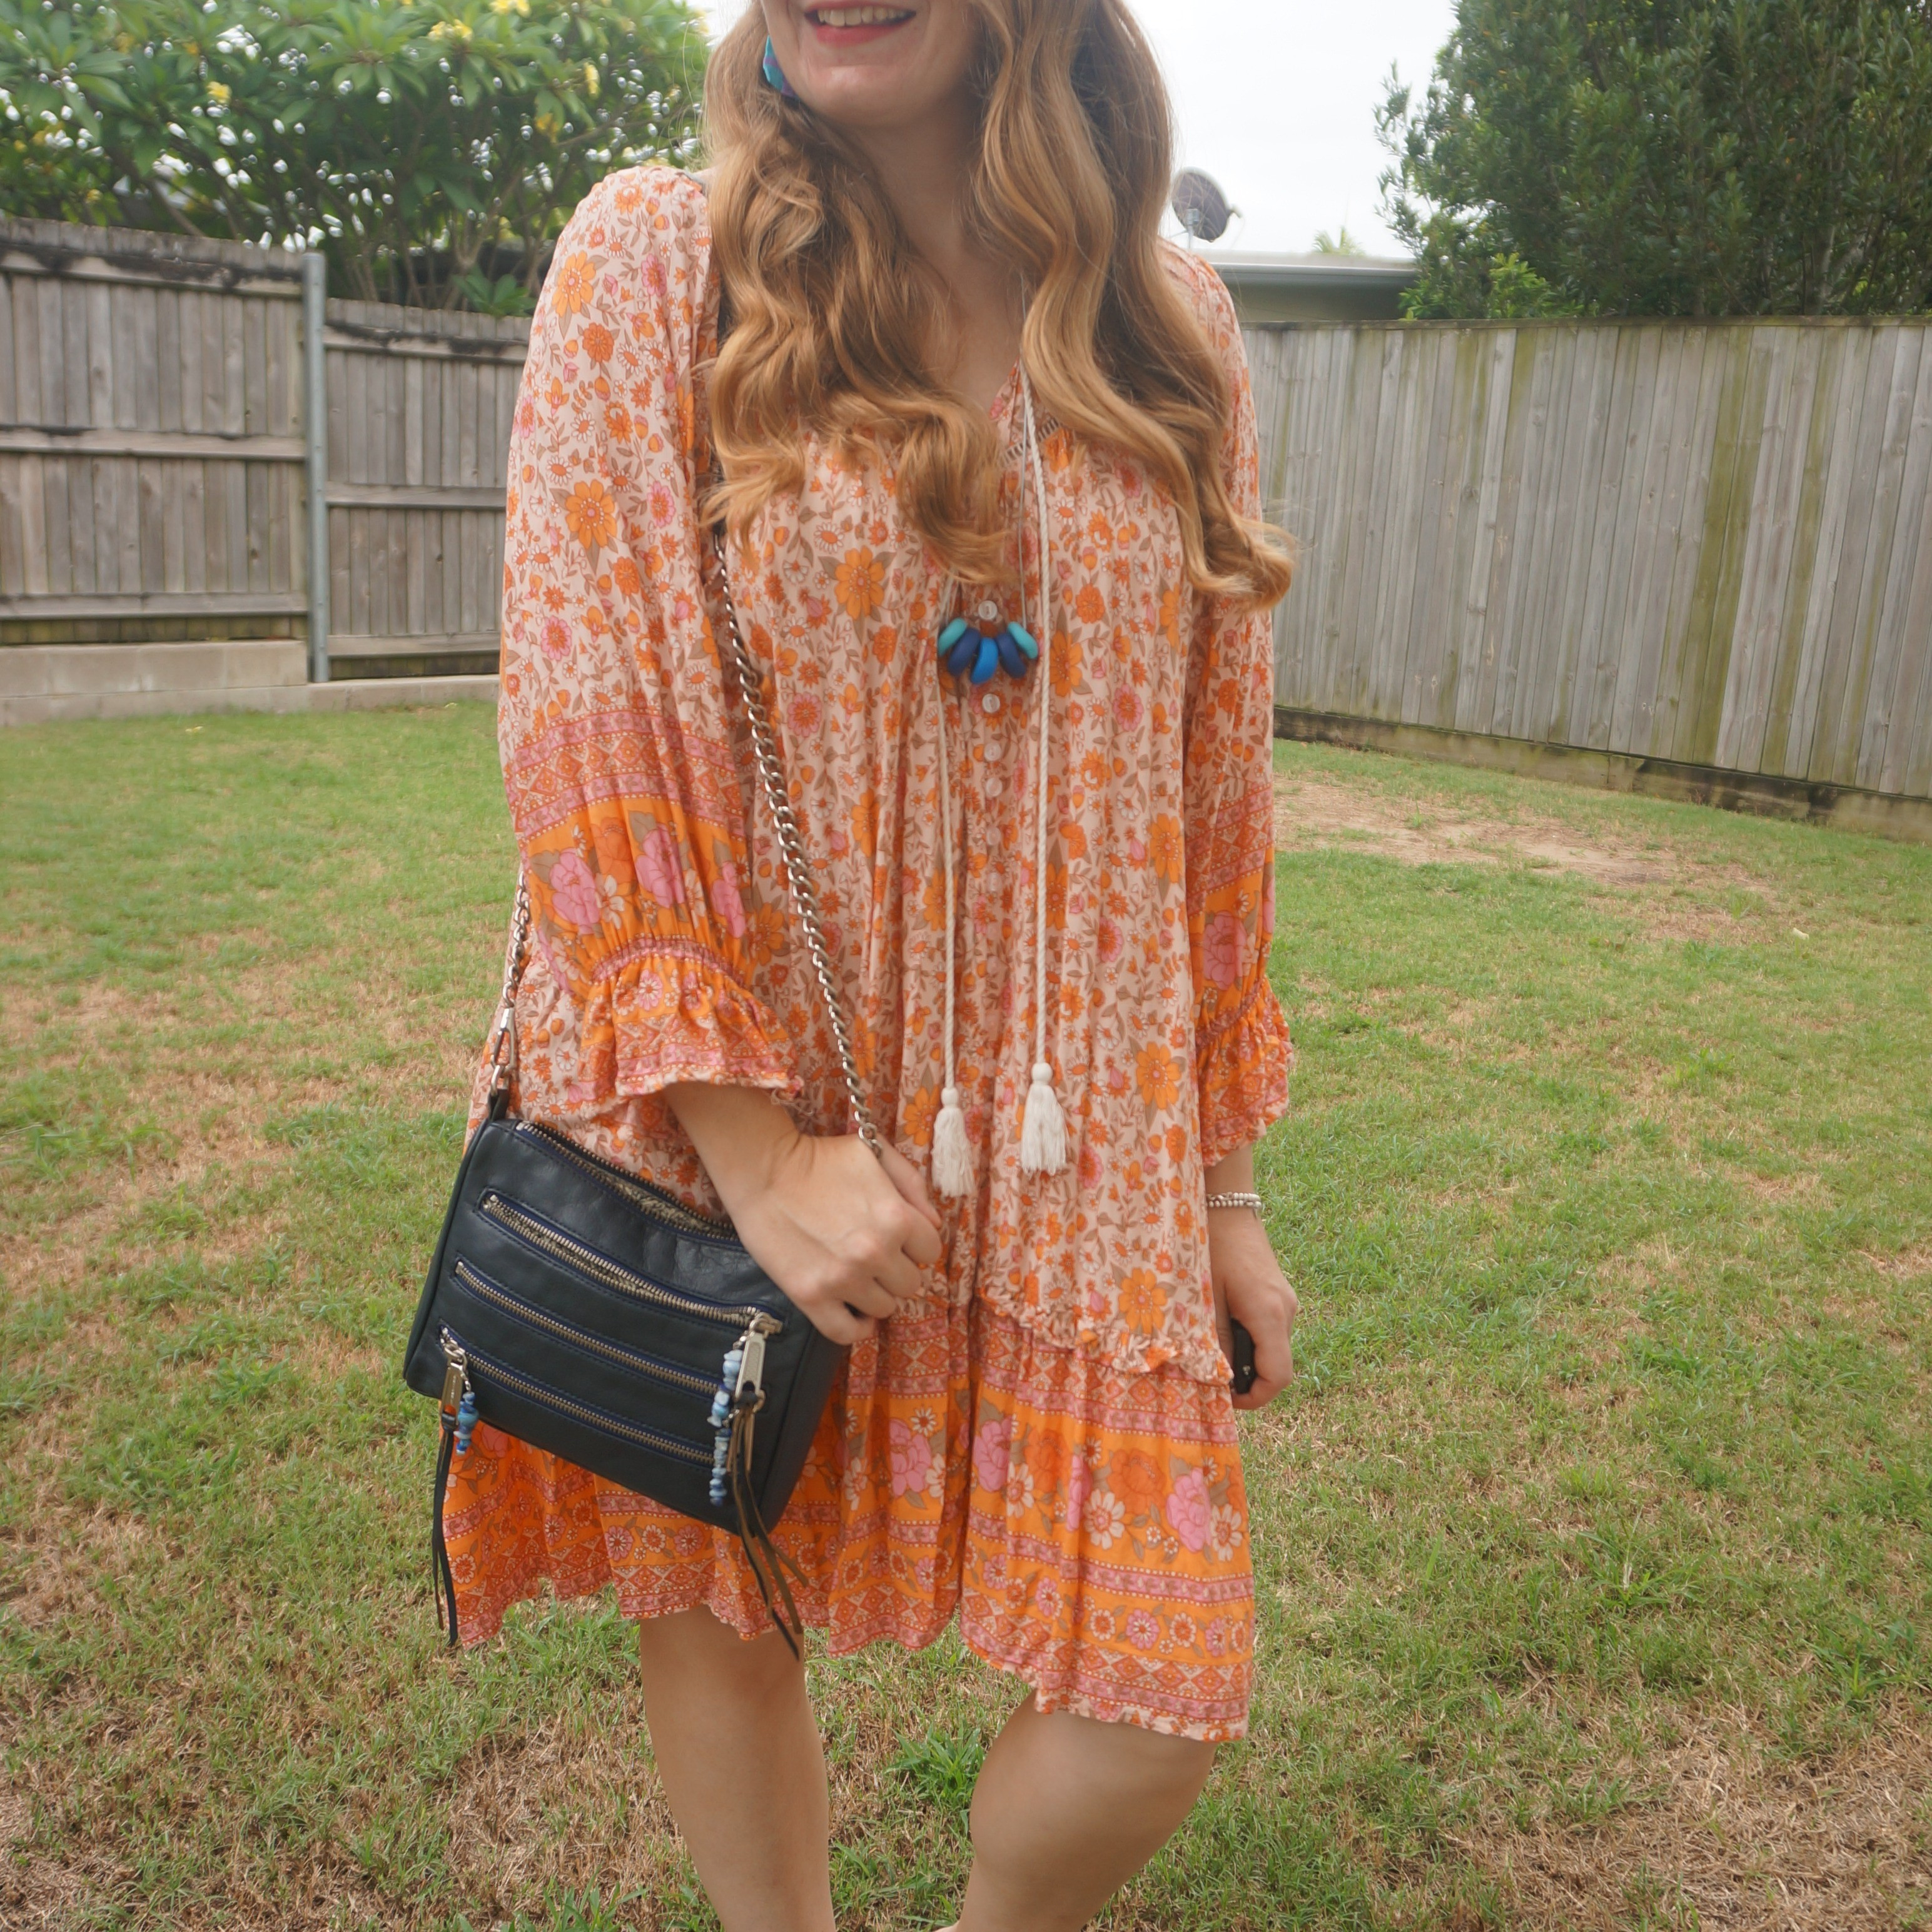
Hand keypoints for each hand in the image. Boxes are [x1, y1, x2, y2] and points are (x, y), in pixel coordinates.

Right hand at [664, 1084, 942, 1346]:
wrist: (763, 1171)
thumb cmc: (819, 1158)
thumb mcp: (875, 1153)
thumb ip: (912, 1184)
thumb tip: (933, 1224)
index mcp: (896, 1217)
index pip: (930, 1250)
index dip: (914, 1244)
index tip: (897, 1239)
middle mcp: (875, 1252)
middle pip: (910, 1283)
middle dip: (896, 1269)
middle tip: (874, 1256)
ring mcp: (843, 1279)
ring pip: (884, 1308)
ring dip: (875, 1293)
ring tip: (857, 1276)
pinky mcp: (812, 1297)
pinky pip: (848, 1333)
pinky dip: (857, 1328)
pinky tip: (854, 1311)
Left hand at [1208, 1207, 1297, 1410]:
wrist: (1226, 1205)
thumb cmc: (1210, 1248)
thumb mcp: (1205, 1299)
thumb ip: (1213, 1340)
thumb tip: (1217, 1378)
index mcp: (1269, 1314)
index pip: (1278, 1376)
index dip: (1255, 1398)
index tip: (1227, 1400)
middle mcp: (1286, 1311)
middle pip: (1278, 1366)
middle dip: (1249, 1380)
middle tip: (1213, 1376)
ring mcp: (1286, 1301)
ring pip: (1274, 1348)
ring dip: (1248, 1358)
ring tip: (1213, 1348)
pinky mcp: (1279, 1294)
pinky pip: (1270, 1330)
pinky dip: (1251, 1339)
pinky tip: (1223, 1324)